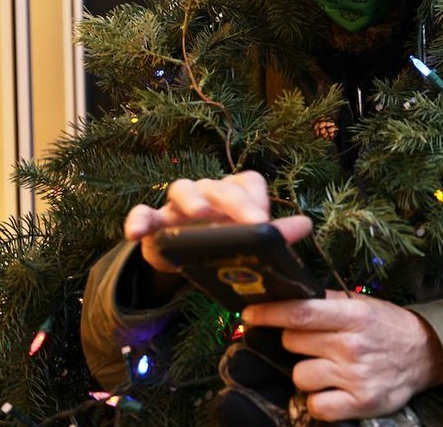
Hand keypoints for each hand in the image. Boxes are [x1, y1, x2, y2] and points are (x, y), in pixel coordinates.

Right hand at [123, 170, 312, 273]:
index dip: (257, 199)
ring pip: (182, 188)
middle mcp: (208, 191)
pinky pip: (142, 212)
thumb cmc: (224, 241)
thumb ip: (276, 233)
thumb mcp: (249, 240)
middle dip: (235, 202)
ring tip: (200, 214)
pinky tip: (136, 232)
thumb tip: (306, 225)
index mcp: (235, 192)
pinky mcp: (154, 221)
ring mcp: (178, 203)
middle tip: (249, 222)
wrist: (186, 259)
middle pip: (220, 186)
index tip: (263, 223)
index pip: (248, 182)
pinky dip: (137, 219)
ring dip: (191, 199)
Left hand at [242, 292, 442, 420]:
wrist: (427, 354)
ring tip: (330, 366)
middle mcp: (353, 345)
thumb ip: (327, 301)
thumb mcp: (362, 305)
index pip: (301, 313)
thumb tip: (287, 294)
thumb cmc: (387, 327)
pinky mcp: (360, 403)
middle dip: (296, 341)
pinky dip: (319, 400)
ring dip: (309, 372)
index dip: (270, 312)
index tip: (249, 312)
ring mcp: (355, 376)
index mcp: (354, 315)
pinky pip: (315, 405)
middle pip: (294, 342)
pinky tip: (334, 389)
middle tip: (316, 342)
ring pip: (301, 375)